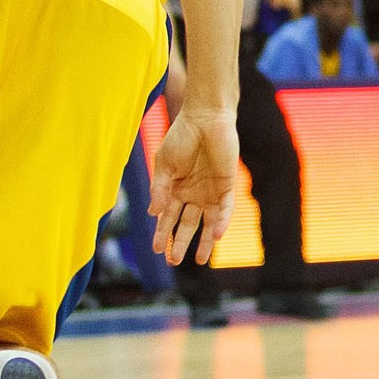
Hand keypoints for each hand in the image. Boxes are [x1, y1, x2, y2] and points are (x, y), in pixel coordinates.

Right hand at [149, 110, 238, 266]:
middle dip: (180, 242)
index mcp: (175, 189)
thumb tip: (153, 214)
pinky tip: (216, 235)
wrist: (205, 118)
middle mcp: (193, 194)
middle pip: (186, 224)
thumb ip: (159, 188)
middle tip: (173, 261)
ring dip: (204, 241)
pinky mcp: (226, 186)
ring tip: (198, 260)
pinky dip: (221, 222)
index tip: (157, 249)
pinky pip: (225, 208)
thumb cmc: (181, 136)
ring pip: (207, 222)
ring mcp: (210, 191)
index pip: (167, 217)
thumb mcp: (164, 164)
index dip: (162, 233)